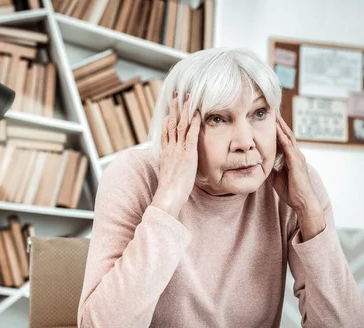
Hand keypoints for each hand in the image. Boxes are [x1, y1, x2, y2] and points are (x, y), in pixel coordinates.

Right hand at [151, 92, 200, 217]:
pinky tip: (197, 113)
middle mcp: (170, 148)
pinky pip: (191, 135)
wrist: (168, 196)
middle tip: (176, 94)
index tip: (171, 109)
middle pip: (171, 123)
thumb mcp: (169, 175)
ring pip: (180, 125)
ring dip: (184, 110)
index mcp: (165, 153)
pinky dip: (194, 123)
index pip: (166, 131)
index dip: (168, 118)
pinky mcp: (188, 154)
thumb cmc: (169, 191)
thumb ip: (171, 167)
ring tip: (186, 97)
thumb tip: (173, 167)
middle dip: (174, 108)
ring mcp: (178, 150)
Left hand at [274, 115, 324, 239]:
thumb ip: (270, 168)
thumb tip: (259, 163)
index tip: (269, 119)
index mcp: (291, 157)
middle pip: (287, 134)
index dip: (277, 129)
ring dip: (281, 125)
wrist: (303, 202)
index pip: (284, 139)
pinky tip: (277, 129)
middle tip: (271, 110)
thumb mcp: (276, 177)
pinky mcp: (296, 162)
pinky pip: (289, 146)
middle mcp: (296, 154)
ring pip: (288, 137)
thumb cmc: (291, 191)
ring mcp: (297, 157)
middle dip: (279, 122)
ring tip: (274, 114)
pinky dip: (282, 137)